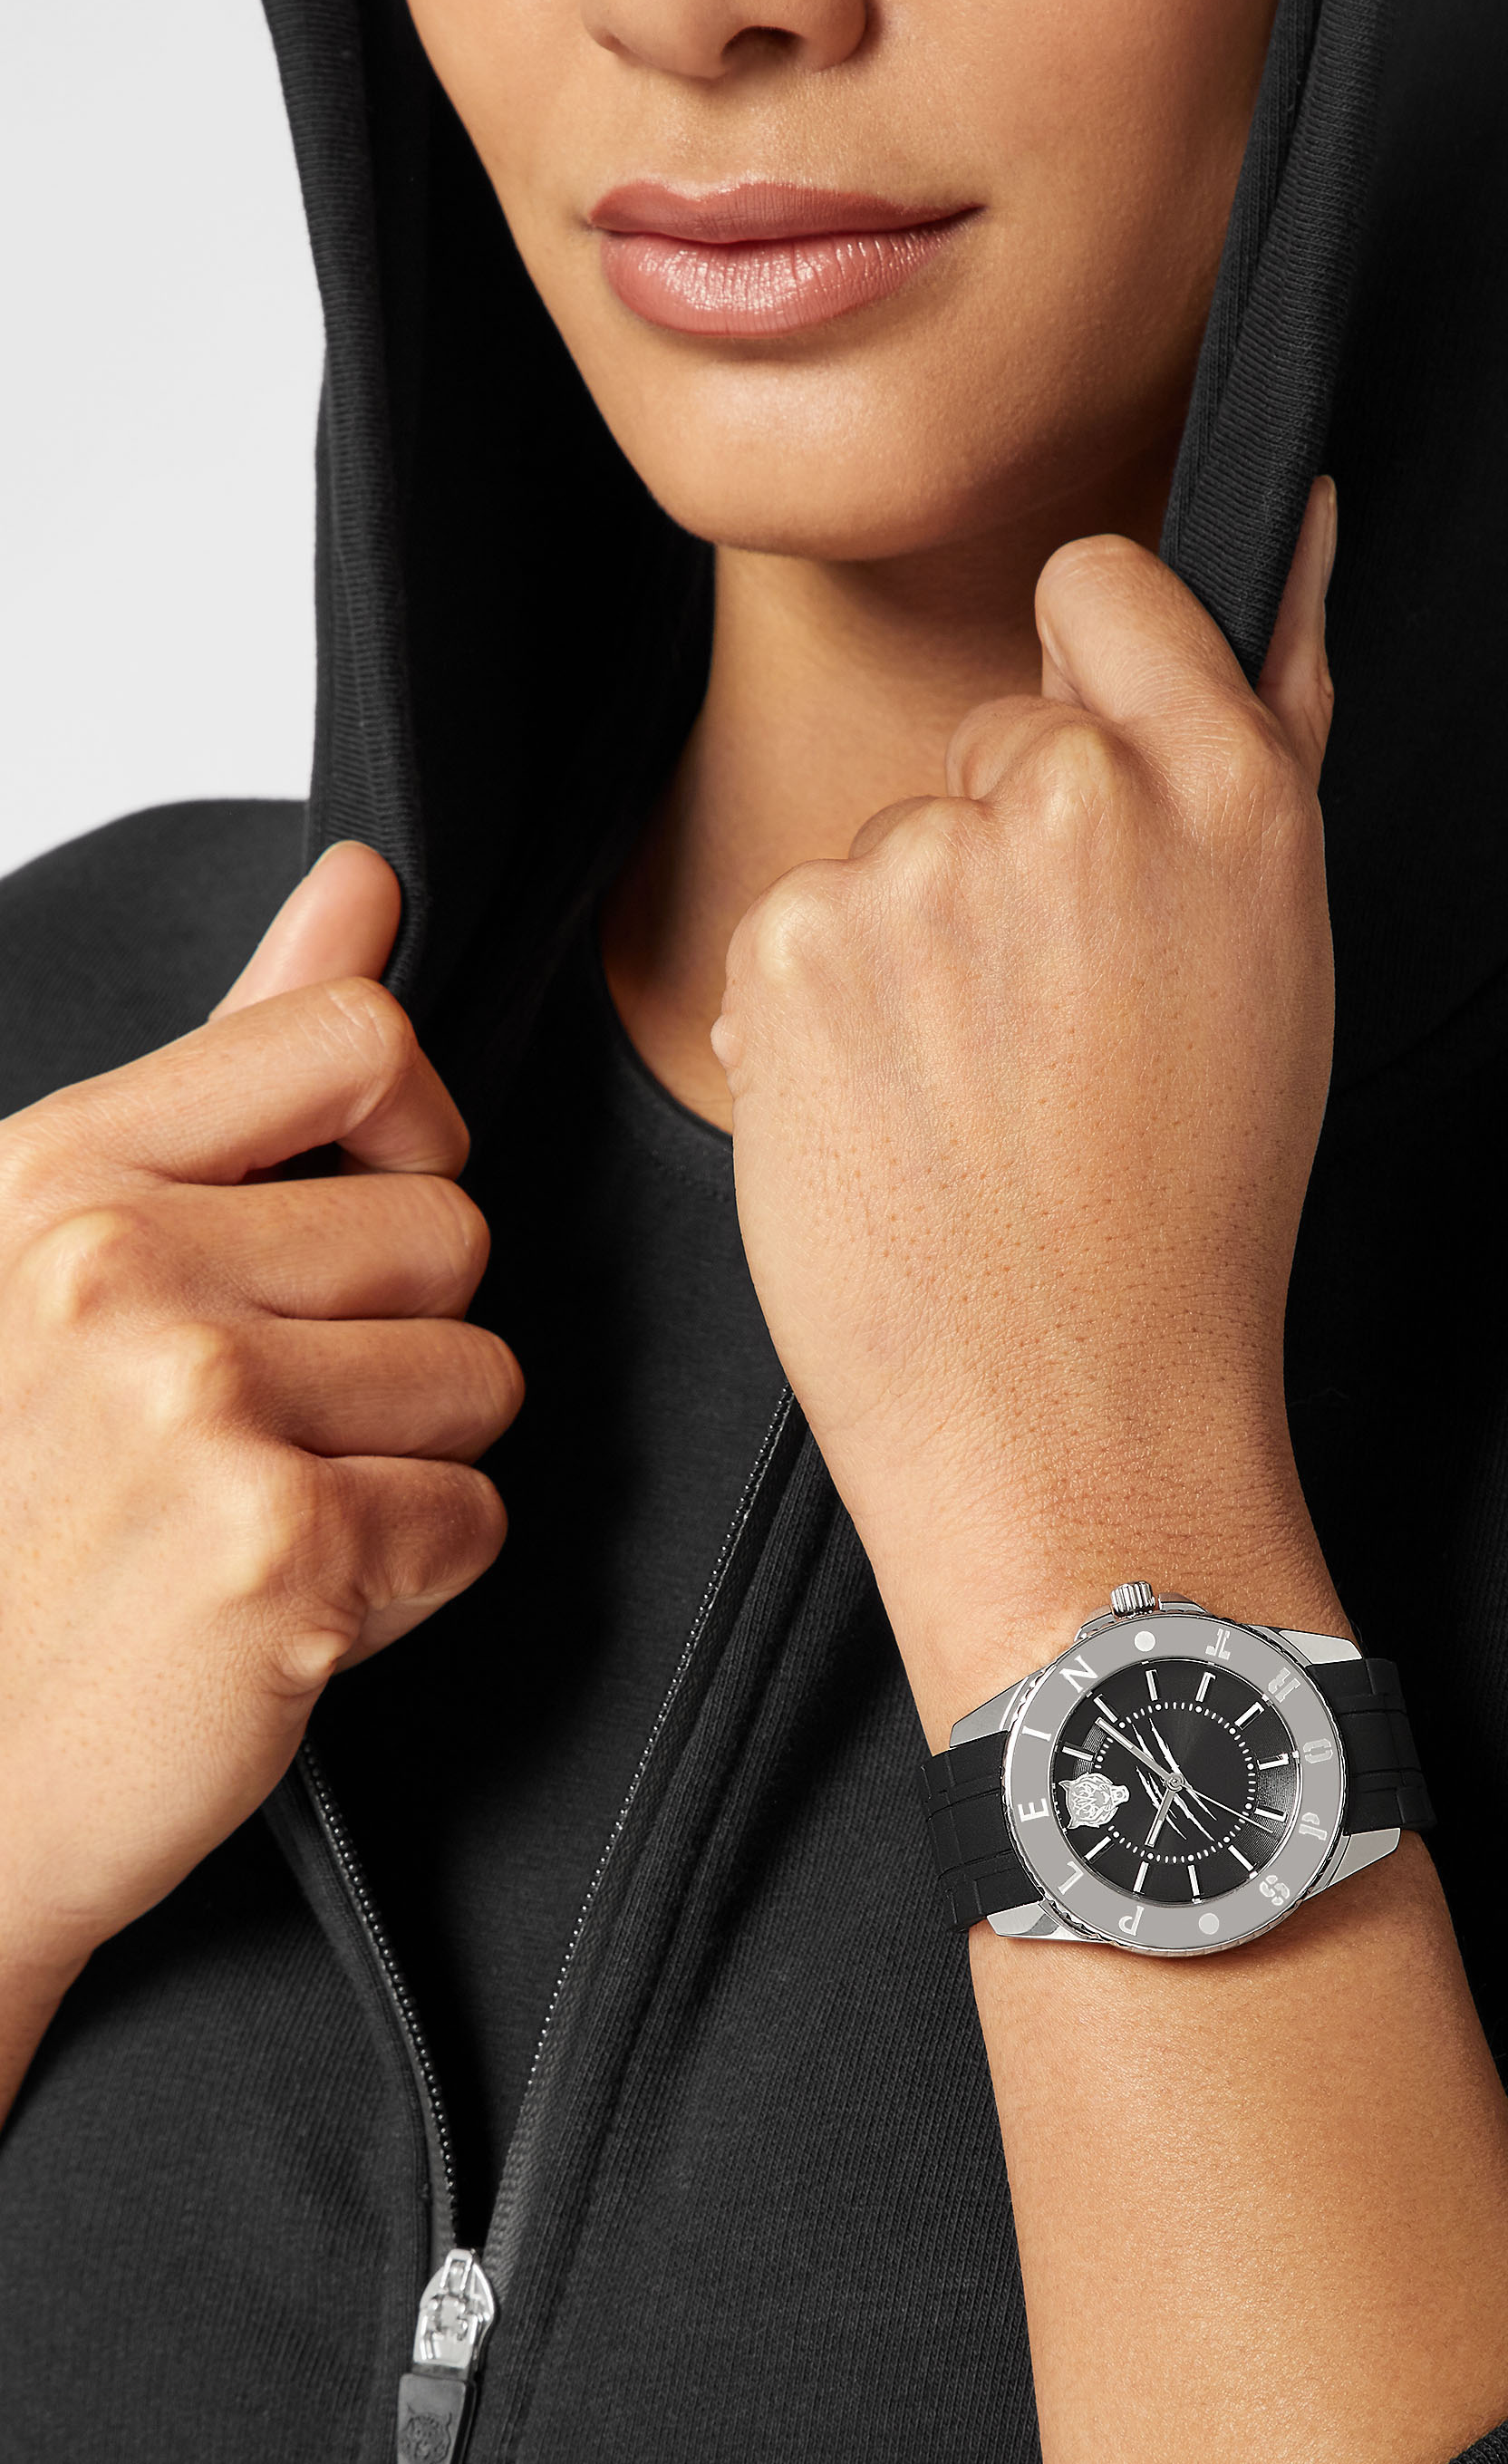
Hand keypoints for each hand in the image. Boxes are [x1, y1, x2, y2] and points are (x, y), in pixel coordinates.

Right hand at [0, 845, 519, 2016]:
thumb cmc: (18, 1508)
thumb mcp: (66, 1249)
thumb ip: (236, 1059)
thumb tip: (363, 882)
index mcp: (61, 1172)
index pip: (362, 1040)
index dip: (409, 1133)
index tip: (360, 1206)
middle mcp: (113, 1267)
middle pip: (453, 1231)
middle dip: (396, 1342)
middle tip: (259, 1428)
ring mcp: (191, 1404)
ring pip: (482, 1380)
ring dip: (405, 1464)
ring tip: (259, 1515)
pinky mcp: (275, 1547)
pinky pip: (474, 1518)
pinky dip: (406, 1578)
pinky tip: (279, 1604)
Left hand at [715, 482, 1341, 1741]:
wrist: (1076, 1418)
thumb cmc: (1193, 1212)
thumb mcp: (1281, 960)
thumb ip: (1270, 722)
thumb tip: (1300, 523)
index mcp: (1226, 795)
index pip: (1105, 588)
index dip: (1089, 688)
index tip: (1091, 803)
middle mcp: (1075, 804)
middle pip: (992, 739)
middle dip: (1007, 854)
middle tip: (1051, 1033)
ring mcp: (920, 869)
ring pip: (888, 844)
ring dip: (909, 946)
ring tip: (972, 1105)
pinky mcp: (792, 942)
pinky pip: (795, 925)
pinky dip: (820, 1014)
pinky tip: (888, 1125)